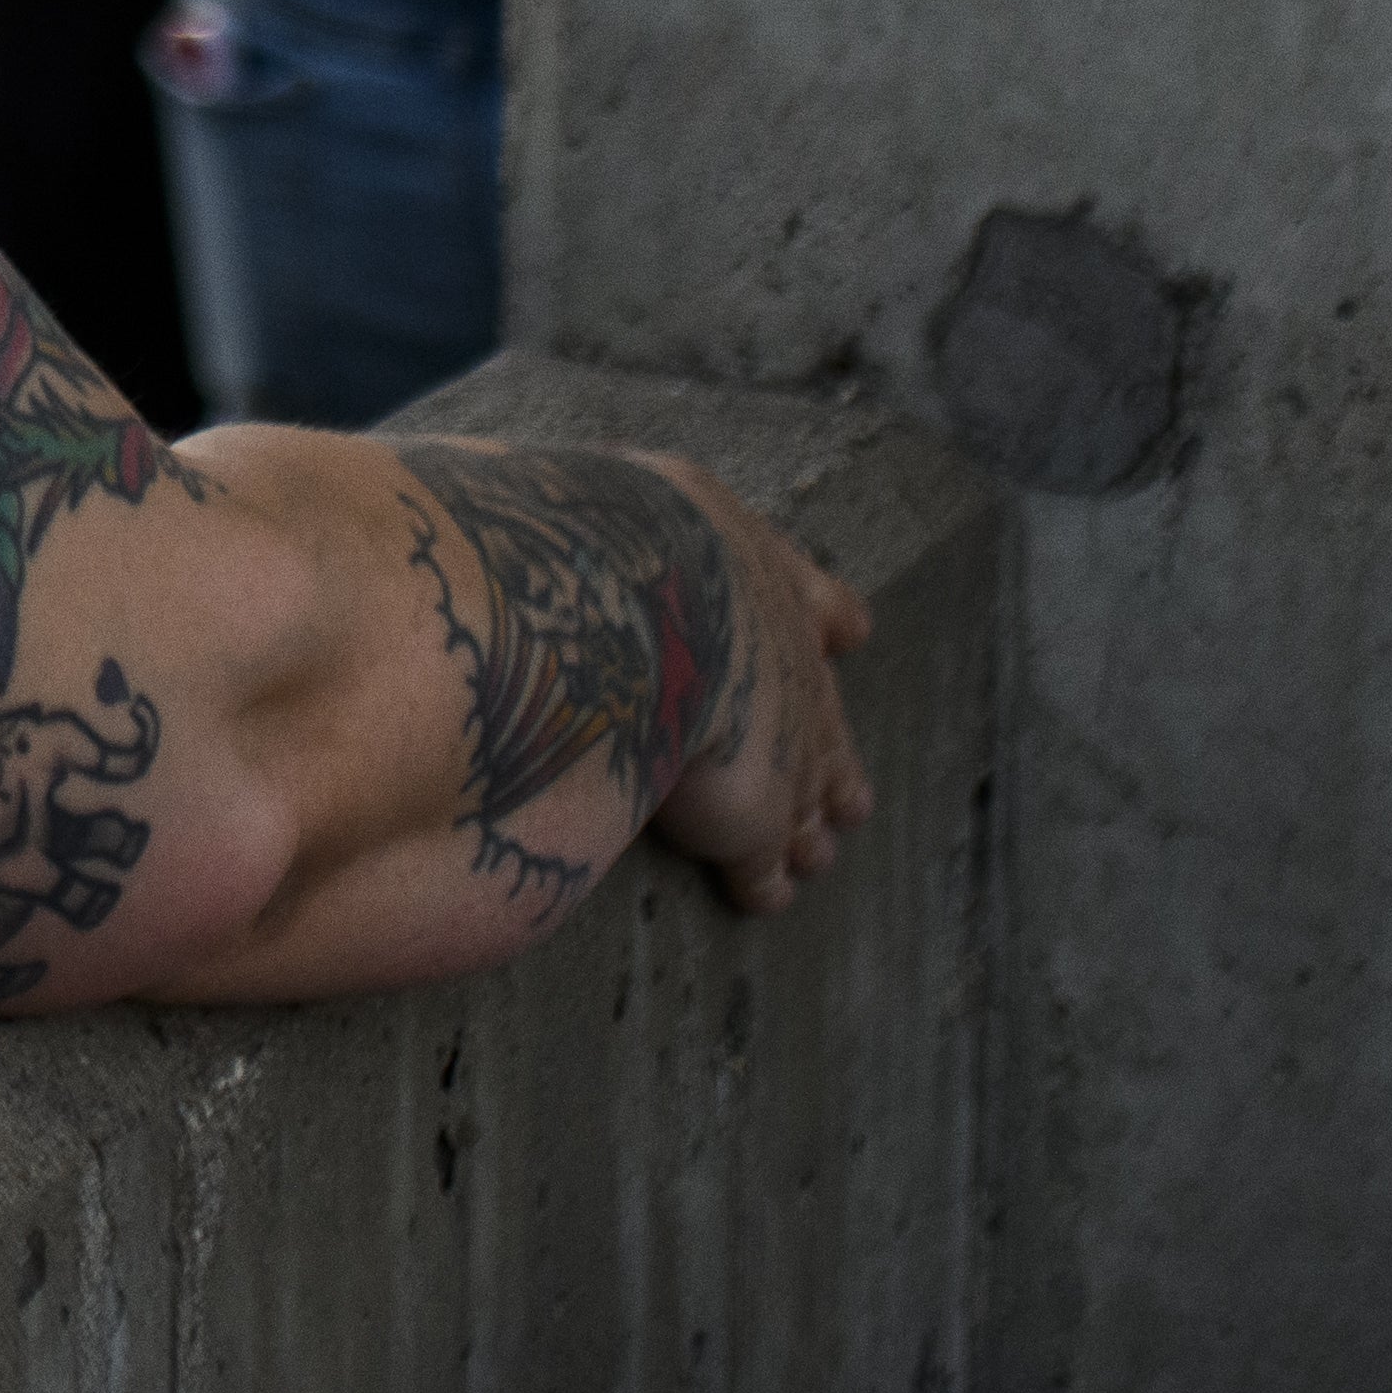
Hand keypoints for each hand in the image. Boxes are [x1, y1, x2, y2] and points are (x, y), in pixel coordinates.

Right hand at [642, 465, 879, 915]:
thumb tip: (537, 492)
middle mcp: (790, 662)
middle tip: (854, 799)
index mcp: (762, 574)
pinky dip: (762, 882)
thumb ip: (609, 514)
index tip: (853, 631)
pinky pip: (762, 863)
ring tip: (815, 857)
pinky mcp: (753, 818)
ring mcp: (780, 744)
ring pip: (808, 799)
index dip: (828, 620)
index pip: (816, 600)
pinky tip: (761, 899)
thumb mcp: (624, 499)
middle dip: (833, 761)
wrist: (627, 599)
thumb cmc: (606, 534)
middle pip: (824, 721)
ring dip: (807, 830)